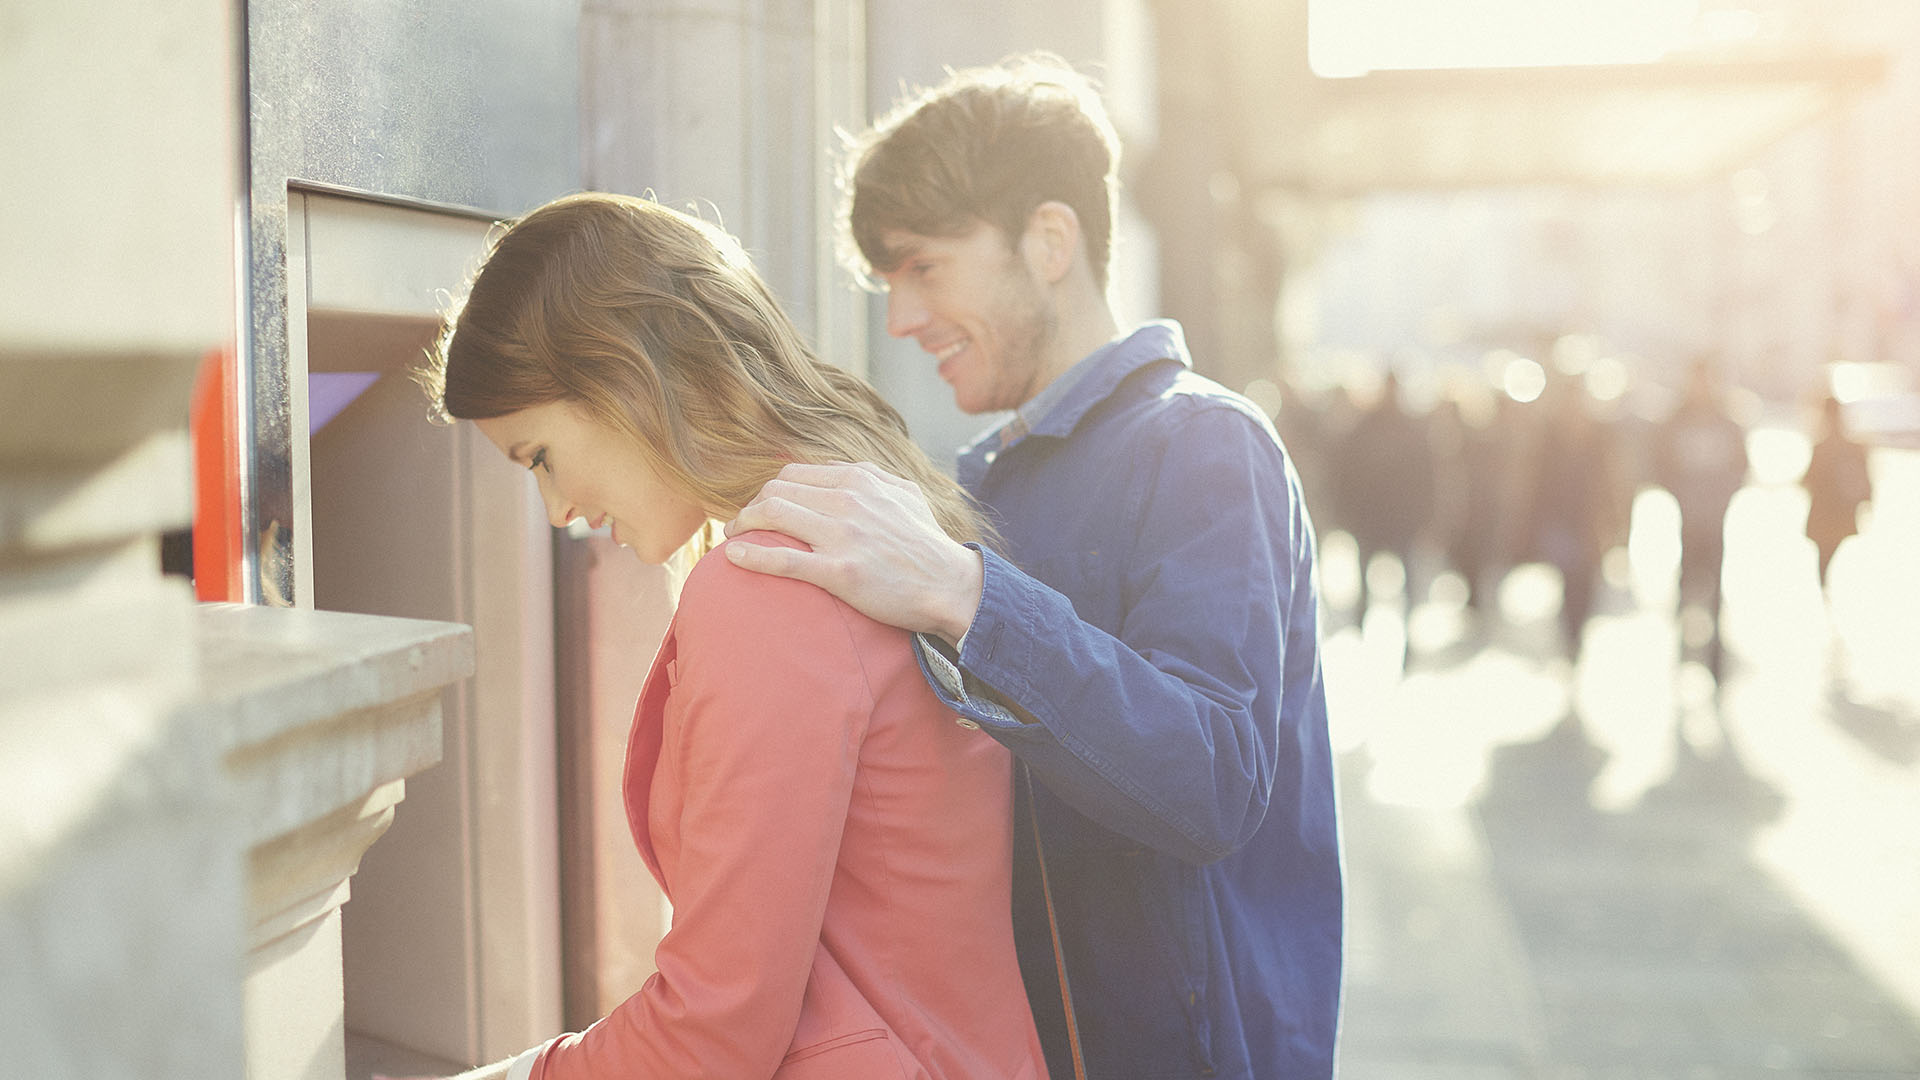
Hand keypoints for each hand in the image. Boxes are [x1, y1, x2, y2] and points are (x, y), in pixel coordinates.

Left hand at [724, 462, 983, 644]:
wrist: (951, 585)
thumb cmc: (928, 544)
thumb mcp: (907, 495)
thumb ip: (875, 477)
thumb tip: (845, 469)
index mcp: (860, 478)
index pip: (794, 474)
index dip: (770, 490)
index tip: (762, 507)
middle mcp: (848, 500)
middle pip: (776, 491)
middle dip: (751, 506)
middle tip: (741, 524)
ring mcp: (843, 535)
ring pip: (772, 516)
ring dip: (743, 525)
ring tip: (732, 537)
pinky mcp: (841, 572)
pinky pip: (784, 559)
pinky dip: (752, 555)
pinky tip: (733, 556)